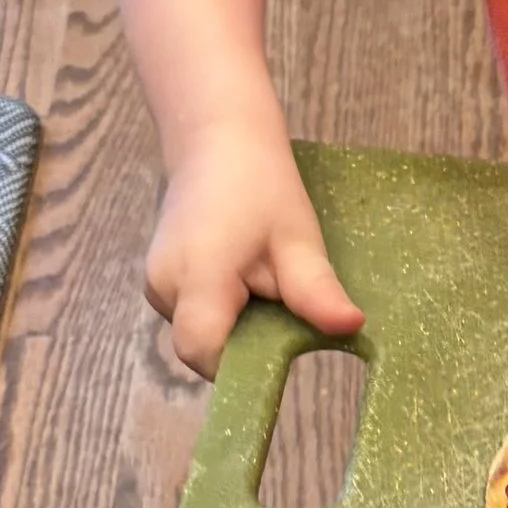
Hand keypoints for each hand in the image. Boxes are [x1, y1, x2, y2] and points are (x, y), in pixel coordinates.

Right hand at [143, 125, 362, 380]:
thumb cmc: (260, 184)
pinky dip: (224, 310)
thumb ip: (316, 289)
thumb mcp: (298, 237)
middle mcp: (164, 288)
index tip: (283, 357)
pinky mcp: (161, 281)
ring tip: (267, 281)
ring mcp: (156, 286)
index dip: (242, 368)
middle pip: (204, 348)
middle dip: (248, 344)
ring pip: (200, 333)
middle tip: (285, 307)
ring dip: (237, 325)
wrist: (216, 139)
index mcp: (196, 277)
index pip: (205, 353)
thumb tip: (351, 327)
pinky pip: (195, 315)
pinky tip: (248, 278)